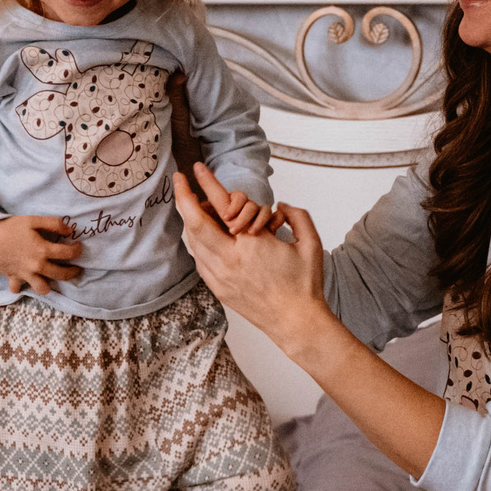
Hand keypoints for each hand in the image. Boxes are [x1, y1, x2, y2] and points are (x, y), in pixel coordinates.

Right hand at [0, 216, 83, 293]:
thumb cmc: (11, 227)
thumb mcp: (33, 220)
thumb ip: (54, 224)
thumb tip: (69, 231)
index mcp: (43, 250)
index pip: (69, 254)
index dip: (78, 250)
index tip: (78, 246)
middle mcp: (37, 266)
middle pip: (61, 275)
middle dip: (73, 272)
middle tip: (76, 268)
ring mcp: (25, 274)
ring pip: (43, 288)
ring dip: (49, 284)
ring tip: (51, 277)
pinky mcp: (14, 277)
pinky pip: (19, 289)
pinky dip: (23, 286)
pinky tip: (26, 280)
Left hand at [173, 164, 324, 351]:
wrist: (296, 323)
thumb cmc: (305, 285)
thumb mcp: (310, 243)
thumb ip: (297, 215)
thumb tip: (281, 206)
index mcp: (250, 245)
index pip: (221, 206)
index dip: (206, 183)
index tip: (196, 167)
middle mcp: (229, 261)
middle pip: (193, 223)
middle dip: (182, 198)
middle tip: (180, 181)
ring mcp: (220, 277)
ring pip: (192, 242)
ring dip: (190, 220)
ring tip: (196, 207)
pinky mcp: (218, 289)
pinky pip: (199, 259)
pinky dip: (196, 242)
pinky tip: (202, 233)